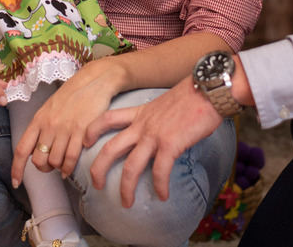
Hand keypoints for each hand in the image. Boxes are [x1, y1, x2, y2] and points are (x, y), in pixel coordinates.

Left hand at [10, 59, 119, 185]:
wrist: (94, 82)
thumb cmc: (72, 95)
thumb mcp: (50, 108)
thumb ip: (41, 127)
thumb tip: (34, 149)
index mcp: (38, 120)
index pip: (22, 149)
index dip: (17, 168)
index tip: (16, 182)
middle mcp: (49, 126)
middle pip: (39, 161)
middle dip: (44, 169)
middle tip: (51, 166)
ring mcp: (65, 129)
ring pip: (55, 162)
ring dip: (58, 168)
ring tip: (63, 165)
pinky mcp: (81, 131)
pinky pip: (71, 158)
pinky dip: (68, 169)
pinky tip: (69, 170)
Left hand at [84, 76, 223, 207]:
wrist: (208, 90)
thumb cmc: (192, 96)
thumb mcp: (164, 104)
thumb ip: (156, 118)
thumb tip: (159, 131)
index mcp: (140, 113)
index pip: (107, 118)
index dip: (92, 130)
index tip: (85, 142)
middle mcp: (142, 125)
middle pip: (110, 148)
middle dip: (98, 170)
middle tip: (96, 185)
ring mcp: (154, 135)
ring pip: (130, 166)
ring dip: (126, 188)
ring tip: (127, 203)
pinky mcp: (170, 144)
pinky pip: (159, 171)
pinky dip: (160, 186)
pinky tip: (163, 196)